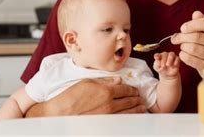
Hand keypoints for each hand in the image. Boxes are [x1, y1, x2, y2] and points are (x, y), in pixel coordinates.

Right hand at [25, 77, 144, 116]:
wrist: (61, 113)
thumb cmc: (71, 96)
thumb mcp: (87, 82)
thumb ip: (105, 80)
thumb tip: (118, 79)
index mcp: (107, 91)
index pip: (125, 89)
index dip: (132, 89)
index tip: (135, 90)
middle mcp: (110, 104)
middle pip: (129, 100)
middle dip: (137, 99)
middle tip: (141, 98)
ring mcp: (109, 116)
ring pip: (128, 112)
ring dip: (137, 109)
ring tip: (142, 108)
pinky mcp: (105, 124)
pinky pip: (121, 121)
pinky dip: (129, 118)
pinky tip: (132, 117)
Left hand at [153, 51, 179, 79]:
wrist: (168, 74)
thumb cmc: (161, 69)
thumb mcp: (157, 68)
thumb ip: (157, 64)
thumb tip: (158, 60)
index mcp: (159, 56)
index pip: (157, 55)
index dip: (157, 56)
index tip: (156, 58)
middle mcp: (165, 54)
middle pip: (165, 54)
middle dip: (164, 60)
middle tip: (163, 66)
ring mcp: (171, 56)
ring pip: (171, 54)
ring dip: (169, 59)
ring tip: (168, 65)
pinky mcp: (177, 59)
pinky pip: (177, 58)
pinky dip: (175, 62)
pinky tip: (173, 66)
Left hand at [171, 10, 203, 74]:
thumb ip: (202, 22)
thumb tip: (196, 14)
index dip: (192, 24)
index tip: (182, 28)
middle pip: (196, 36)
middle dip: (182, 36)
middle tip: (176, 38)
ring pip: (192, 48)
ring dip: (183, 46)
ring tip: (182, 46)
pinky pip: (189, 59)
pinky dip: (183, 55)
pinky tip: (183, 53)